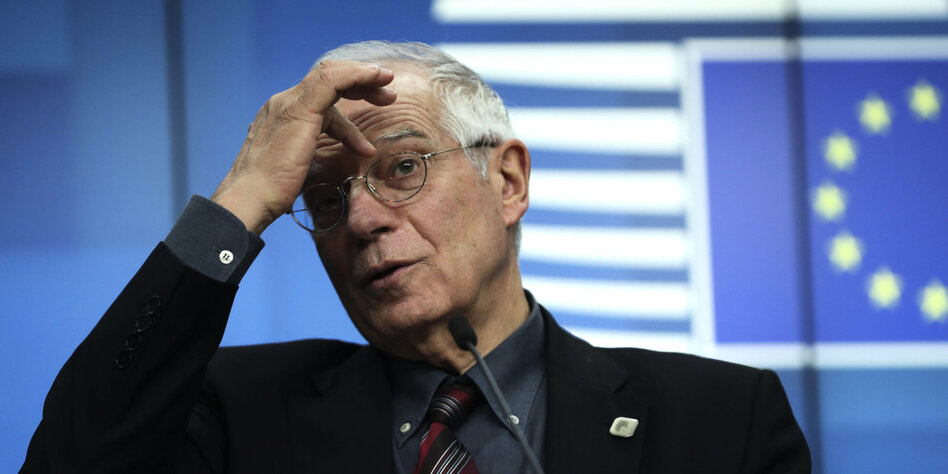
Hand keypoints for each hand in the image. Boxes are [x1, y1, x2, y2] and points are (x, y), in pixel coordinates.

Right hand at [211, 61, 395, 233]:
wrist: (251, 199)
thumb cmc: (271, 194)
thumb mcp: (294, 168)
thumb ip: (307, 155)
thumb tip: (321, 162)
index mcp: (281, 115)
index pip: (319, 96)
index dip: (349, 98)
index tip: (375, 107)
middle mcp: (282, 102)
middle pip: (327, 80)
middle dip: (360, 83)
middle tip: (388, 95)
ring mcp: (289, 103)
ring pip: (332, 74)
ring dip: (364, 78)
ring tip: (390, 91)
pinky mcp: (300, 109)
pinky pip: (333, 80)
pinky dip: (357, 76)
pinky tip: (376, 80)